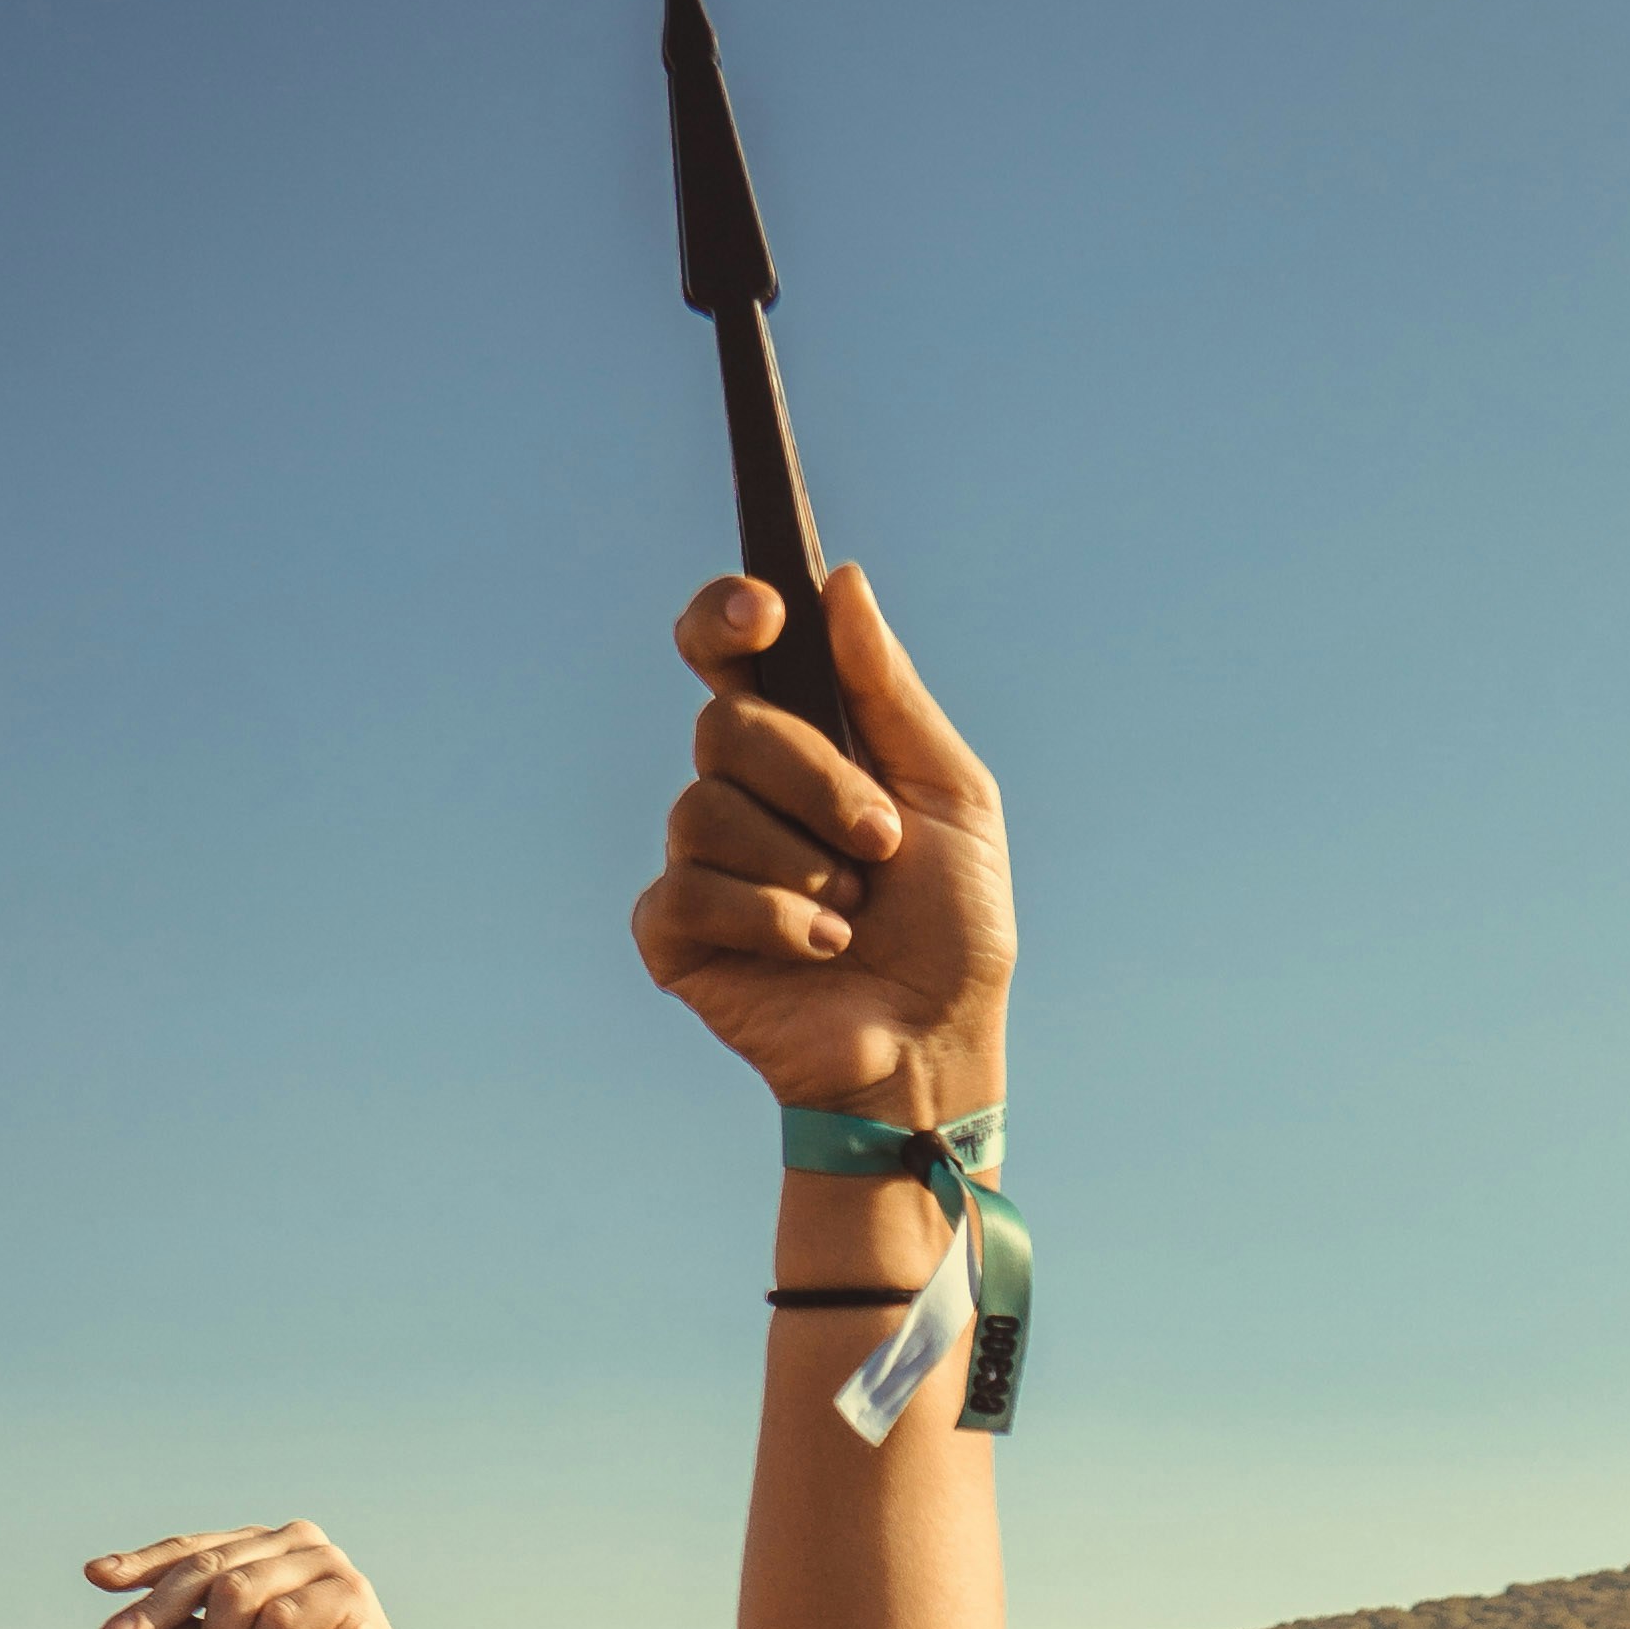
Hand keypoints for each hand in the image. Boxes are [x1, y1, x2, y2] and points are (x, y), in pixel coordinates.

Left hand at [81, 1524, 448, 1628]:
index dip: (143, 1564)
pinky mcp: (352, 1595)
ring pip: (238, 1592)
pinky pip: (280, 1617)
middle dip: (156, 1608)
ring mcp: (327, 1565)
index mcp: (264, 1551)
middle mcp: (296, 1544)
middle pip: (207, 1567)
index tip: (95, 1578)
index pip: (192, 1550)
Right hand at [632, 565, 1015, 1132]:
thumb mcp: (953, 796)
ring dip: (802, 864)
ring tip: (856, 913)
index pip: (729, 648)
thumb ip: (892, 691)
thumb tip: (843, 582)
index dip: (727, 615)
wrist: (936, 1046)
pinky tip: (822, 949)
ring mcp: (701, 860)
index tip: (765, 614)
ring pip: (703, 807)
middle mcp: (738, 791)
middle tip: (880, 842)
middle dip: (815, 780)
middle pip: (726, 726)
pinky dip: (771, 920)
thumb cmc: (954, 927)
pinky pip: (689, 890)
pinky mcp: (675, 935)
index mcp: (800, 742)